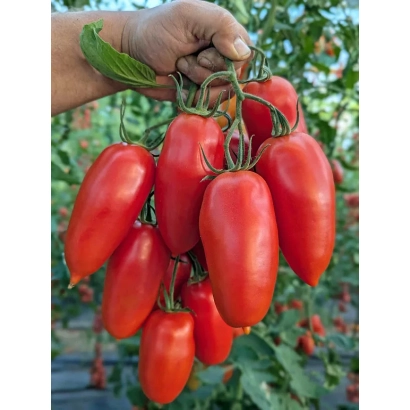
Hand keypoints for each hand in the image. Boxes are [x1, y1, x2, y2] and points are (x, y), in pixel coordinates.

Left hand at [122, 0, 252, 103]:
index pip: (245, 54)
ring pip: (223, 93)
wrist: (131, 55)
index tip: (200, 51)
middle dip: (206, 71)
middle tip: (184, 57)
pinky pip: (209, 105)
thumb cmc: (155, 30)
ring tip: (180, 68)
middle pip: (234, 77)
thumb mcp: (187, 15)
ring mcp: (213, 78)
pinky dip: (193, 97)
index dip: (224, 58)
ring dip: (198, 83)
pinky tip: (180, 83)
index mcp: (226, 33)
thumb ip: (220, 26)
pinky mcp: (201, 95)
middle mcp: (224, 56)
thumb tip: (243, 53)